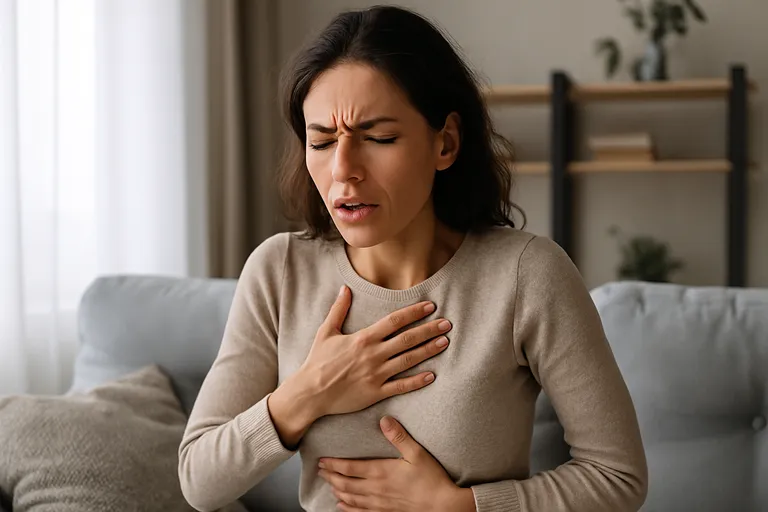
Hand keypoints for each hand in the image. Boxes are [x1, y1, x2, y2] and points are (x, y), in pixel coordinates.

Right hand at [269, 286, 451, 446]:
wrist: (310, 392)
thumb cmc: (317, 361)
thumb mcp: (326, 331)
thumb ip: (339, 309)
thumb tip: (345, 288)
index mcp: (364, 338)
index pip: (395, 321)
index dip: (414, 312)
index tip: (430, 307)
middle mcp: (373, 354)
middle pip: (407, 339)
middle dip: (429, 329)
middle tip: (447, 323)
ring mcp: (376, 374)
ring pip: (409, 360)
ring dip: (428, 350)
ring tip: (445, 342)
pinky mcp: (376, 392)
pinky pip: (401, 386)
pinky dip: (417, 381)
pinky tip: (432, 375)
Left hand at [318, 416, 475, 511]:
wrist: (442, 505)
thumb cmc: (431, 478)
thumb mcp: (417, 453)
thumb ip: (399, 436)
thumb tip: (384, 420)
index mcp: (381, 471)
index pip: (350, 467)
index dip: (334, 464)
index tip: (323, 460)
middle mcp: (376, 488)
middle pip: (346, 483)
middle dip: (331, 476)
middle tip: (320, 470)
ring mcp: (379, 503)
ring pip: (350, 498)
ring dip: (337, 490)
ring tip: (328, 484)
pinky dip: (348, 509)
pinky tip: (341, 506)